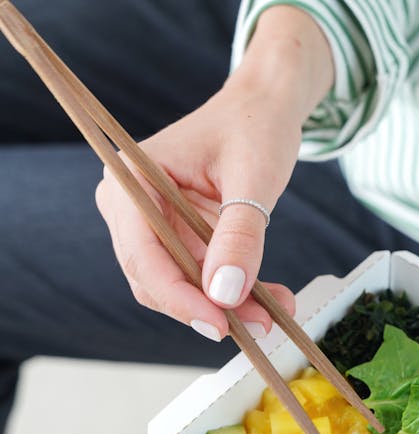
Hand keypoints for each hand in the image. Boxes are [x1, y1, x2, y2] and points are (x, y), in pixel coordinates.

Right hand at [95, 6, 334, 339]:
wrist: (266, 108)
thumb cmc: (255, 126)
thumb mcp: (254, 179)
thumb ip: (240, 235)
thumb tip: (225, 294)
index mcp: (132, 179)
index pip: (143, 254)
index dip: (179, 296)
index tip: (220, 323)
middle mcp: (131, 207)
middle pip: (155, 280)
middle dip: (206, 308)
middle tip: (260, 325)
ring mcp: (152, 226)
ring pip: (179, 288)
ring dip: (224, 307)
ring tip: (272, 314)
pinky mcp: (178, 239)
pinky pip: (200, 280)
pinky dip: (233, 295)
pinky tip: (269, 301)